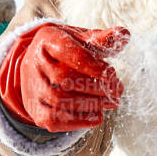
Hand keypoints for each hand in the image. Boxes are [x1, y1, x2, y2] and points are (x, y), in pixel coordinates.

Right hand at [12, 23, 129, 131]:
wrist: (38, 65)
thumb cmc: (66, 50)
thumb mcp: (81, 40)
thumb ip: (102, 39)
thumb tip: (125, 34)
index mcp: (47, 40)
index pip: (71, 53)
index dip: (94, 67)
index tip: (113, 74)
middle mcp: (33, 62)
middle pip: (64, 80)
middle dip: (95, 87)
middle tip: (118, 90)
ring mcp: (31, 87)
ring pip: (59, 101)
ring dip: (91, 105)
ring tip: (111, 102)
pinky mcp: (33, 108)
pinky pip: (53, 119)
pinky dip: (78, 121)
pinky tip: (98, 116)